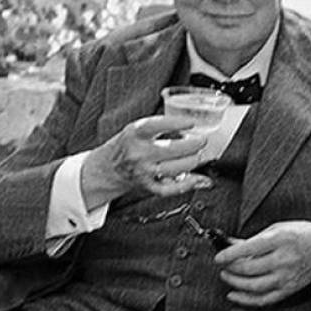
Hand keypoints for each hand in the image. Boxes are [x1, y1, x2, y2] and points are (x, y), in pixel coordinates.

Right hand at [81, 115, 210, 207]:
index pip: (157, 125)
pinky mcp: (147, 185)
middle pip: (172, 149)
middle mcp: (138, 152)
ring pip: (175, 169)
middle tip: (202, 141)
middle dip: (193, 144)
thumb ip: (162, 126)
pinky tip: (198, 179)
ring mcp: (143, 171)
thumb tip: (191, 128)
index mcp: (134, 134)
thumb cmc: (127, 145)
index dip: (176, 123)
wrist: (109, 167)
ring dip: (193, 161)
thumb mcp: (138, 128)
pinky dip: (188, 184)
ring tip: (198, 155)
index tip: (191, 122)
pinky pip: (171, 188)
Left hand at [213, 221, 310, 306]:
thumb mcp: (278, 228)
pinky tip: (234, 294)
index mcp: (281, 240)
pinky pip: (264, 299)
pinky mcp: (288, 289)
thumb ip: (254, 238)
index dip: (230, 254)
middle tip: (223, 265)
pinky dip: (246, 299)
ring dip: (235, 283)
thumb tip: (231, 243)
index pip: (249, 248)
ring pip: (254, 286)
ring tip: (226, 276)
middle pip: (249, 269)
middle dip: (230, 268)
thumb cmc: (302, 235)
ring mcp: (287, 277)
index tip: (218, 257)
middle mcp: (284, 260)